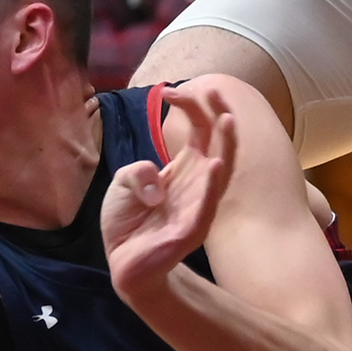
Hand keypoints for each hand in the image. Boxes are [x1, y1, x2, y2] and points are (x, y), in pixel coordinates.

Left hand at [103, 78, 241, 292]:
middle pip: (218, 142)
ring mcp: (198, 204)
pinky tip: (217, 164)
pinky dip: (212, 185)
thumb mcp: (123, 183)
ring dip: (227, 145)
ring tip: (228, 119)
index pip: (200, 129)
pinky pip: (207, 205)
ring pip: (221, 170)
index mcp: (186, 167)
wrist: (124, 262)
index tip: (169, 91)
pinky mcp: (191, 228)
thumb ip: (137, 171)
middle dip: (219, 114)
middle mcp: (198, 181)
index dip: (191, 106)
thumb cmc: (128, 220)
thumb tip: (157, 180)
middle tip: (215, 88)